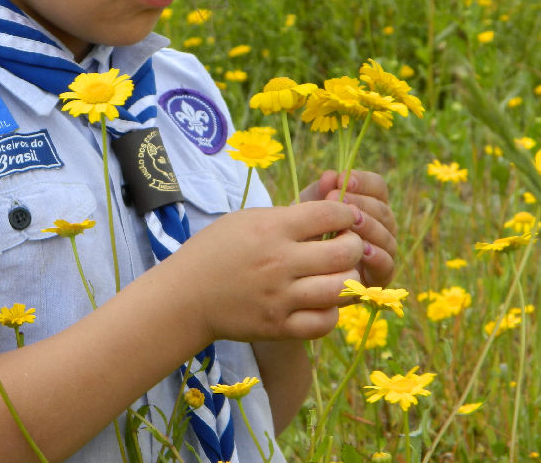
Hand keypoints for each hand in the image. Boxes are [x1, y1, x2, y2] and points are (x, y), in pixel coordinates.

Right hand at [167, 201, 363, 343]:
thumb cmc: (216, 250)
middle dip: (355, 245)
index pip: (329, 214)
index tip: (347, 216)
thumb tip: (332, 215)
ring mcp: (280, 297)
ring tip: (339, 274)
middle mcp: (279, 262)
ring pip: (341, 289)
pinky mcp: (278, 327)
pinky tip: (323, 301)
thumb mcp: (246, 220)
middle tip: (348, 245)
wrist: (185, 295)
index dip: (347, 212)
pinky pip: (325, 322)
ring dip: (348, 278)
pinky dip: (331, 311)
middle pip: (345, 252)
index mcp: (271, 228)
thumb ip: (287, 217)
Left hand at [302, 169, 396, 289]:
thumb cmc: (307, 230)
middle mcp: (382, 226)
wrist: (299, 266)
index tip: (344, 180)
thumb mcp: (310, 207)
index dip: (364, 182)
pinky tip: (362, 250)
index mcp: (370, 204)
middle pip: (383, 211)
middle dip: (362, 204)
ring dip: (370, 228)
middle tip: (341, 203)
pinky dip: (378, 257)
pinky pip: (387, 265)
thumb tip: (330, 176)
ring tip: (350, 224)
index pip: (378, 187)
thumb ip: (320, 190)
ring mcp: (384, 251)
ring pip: (387, 236)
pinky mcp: (380, 276)